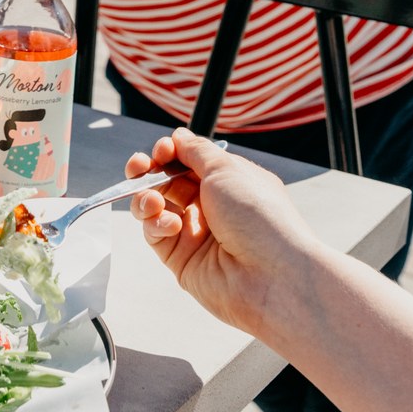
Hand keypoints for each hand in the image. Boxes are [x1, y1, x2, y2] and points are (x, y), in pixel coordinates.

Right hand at [125, 129, 323, 339]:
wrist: (273, 275)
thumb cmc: (260, 218)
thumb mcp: (227, 170)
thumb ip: (196, 151)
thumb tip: (179, 136)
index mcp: (229, 183)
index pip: (189, 162)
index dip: (171, 153)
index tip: (162, 150)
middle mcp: (212, 207)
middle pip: (168, 183)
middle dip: (149, 171)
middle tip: (139, 167)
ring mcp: (196, 234)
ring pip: (155, 208)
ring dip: (146, 197)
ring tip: (152, 200)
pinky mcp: (182, 260)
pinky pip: (155, 234)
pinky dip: (154, 223)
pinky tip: (169, 224)